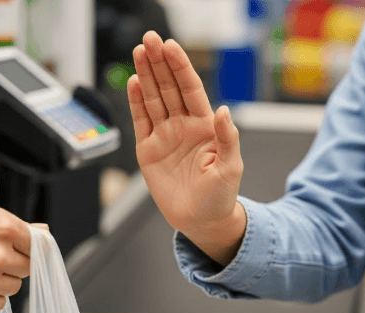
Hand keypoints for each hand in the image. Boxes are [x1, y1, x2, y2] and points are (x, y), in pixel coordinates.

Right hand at [128, 31, 244, 263]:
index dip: (180, 67)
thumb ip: (228, 138)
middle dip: (159, 63)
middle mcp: (183, 126)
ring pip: (153, 99)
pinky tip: (134, 82)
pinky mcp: (149, 150)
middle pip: (169, 87)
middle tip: (149, 39)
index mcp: (205, 126)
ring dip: (145, 75)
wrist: (201, 221)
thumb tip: (224, 111)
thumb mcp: (231, 167)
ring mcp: (165, 136)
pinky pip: (141, 121)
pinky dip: (136, 102)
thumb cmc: (221, 196)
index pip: (190, 89)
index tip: (170, 47)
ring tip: (139, 52)